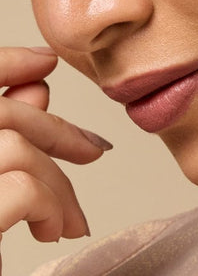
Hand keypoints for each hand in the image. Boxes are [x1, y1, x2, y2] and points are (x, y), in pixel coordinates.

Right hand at [0, 47, 111, 272]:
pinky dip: (48, 204)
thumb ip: (1, 131)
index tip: (45, 65)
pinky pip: (20, 187)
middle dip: (57, 133)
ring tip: (64, 220)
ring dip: (55, 183)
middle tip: (95, 151)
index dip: (5, 62)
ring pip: (15, 150)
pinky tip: (49, 228)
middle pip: (1, 117)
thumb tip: (38, 85)